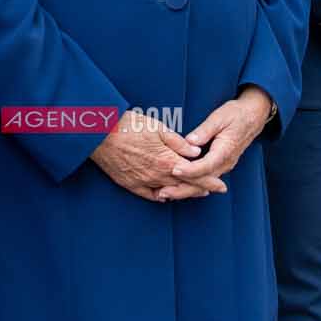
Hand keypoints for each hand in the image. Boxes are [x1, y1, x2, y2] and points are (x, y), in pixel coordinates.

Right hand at [91, 111, 209, 201]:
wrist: (99, 133)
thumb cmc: (129, 125)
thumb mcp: (158, 127)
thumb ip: (178, 142)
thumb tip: (195, 152)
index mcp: (166, 160)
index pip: (193, 174)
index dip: (209, 181)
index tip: (221, 186)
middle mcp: (156, 175)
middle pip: (183, 186)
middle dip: (200, 188)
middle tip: (212, 190)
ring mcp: (142, 181)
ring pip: (168, 192)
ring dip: (182, 192)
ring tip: (194, 193)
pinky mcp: (129, 184)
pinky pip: (149, 195)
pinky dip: (161, 196)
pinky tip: (167, 195)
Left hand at [170, 87, 274, 190]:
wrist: (253, 116)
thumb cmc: (236, 114)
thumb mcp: (219, 117)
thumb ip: (204, 130)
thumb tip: (190, 141)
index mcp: (225, 151)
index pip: (205, 166)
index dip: (189, 170)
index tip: (173, 170)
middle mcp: (225, 163)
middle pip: (203, 182)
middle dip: (183, 189)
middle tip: (163, 192)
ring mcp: (224, 166)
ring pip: (204, 184)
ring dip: (185, 190)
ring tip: (165, 193)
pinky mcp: (220, 165)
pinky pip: (205, 179)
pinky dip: (191, 185)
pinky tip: (177, 187)